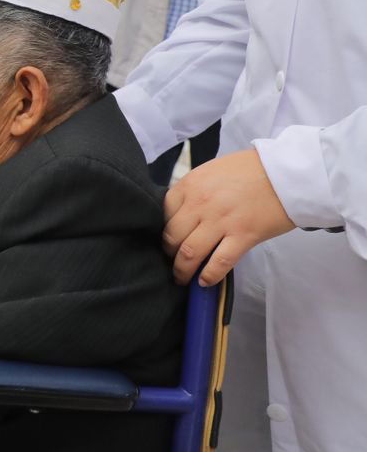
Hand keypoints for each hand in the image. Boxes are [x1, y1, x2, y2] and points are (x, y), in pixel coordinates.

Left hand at [163, 149, 295, 286]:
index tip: (167, 240)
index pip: (164, 213)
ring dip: (182, 270)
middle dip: (169, 254)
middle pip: (173, 236)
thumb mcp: (213, 171)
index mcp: (191, 185)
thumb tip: (184, 212)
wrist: (289, 171)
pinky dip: (208, 276)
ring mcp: (221, 221)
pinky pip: (219, 262)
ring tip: (182, 278)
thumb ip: (195, 190)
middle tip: (171, 262)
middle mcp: (201, 203)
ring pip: (190, 253)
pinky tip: (204, 282)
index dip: (162, 231)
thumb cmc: (253, 169)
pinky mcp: (243, 236)